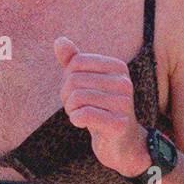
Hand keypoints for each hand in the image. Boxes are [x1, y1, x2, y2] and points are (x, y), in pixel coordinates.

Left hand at [54, 37, 149, 176]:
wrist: (121, 143)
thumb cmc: (101, 109)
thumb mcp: (87, 83)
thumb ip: (73, 61)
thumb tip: (59, 40)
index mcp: (118, 67)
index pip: (77, 62)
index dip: (67, 78)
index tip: (75, 91)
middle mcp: (124, 83)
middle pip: (74, 80)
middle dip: (67, 96)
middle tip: (75, 107)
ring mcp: (124, 104)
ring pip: (77, 97)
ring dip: (71, 109)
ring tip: (80, 115)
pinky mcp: (119, 124)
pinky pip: (85, 114)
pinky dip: (76, 119)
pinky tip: (82, 123)